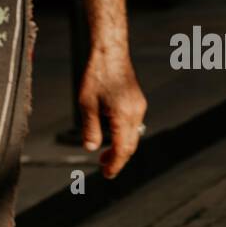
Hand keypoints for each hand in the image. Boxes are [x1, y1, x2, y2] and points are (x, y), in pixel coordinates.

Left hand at [78, 49, 147, 179]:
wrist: (109, 51)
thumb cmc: (96, 75)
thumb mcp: (86, 104)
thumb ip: (90, 128)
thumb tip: (91, 148)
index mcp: (124, 116)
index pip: (122, 149)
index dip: (115, 164)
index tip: (107, 174)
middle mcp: (136, 113)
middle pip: (130, 146)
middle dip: (118, 159)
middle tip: (104, 167)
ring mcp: (139, 106)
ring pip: (133, 135)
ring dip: (121, 147)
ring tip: (104, 154)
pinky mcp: (137, 101)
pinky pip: (133, 124)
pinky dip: (123, 135)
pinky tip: (111, 133)